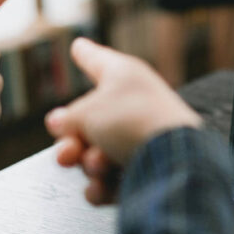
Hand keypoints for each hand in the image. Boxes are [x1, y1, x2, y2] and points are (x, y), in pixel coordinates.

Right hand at [45, 38, 202, 204]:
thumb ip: (68, 118)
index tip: (79, 46)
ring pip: (96, 154)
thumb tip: (60, 123)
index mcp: (124, 77)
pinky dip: (104, 186)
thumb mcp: (87, 112)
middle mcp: (133, 105)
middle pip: (88, 122)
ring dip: (90, 164)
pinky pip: (111, 181)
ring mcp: (140, 139)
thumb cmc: (133, 122)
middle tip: (68, 151)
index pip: (98, 60)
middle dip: (72, 141)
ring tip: (99, 165)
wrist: (173, 162)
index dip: (85, 54)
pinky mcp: (146, 171)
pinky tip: (102, 187)